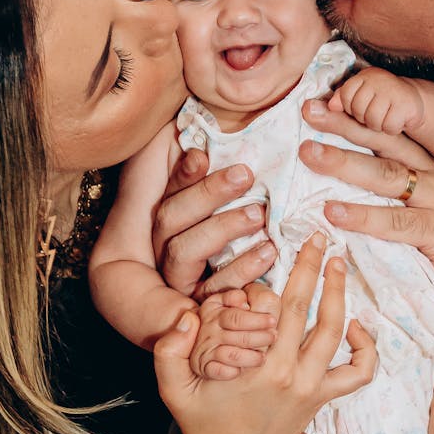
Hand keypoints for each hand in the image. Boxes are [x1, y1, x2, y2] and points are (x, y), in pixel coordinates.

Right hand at [152, 148, 276, 300]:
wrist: (250, 303)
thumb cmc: (250, 231)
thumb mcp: (236, 198)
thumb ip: (224, 168)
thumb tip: (226, 131)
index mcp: (170, 212)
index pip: (169, 189)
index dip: (184, 173)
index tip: (203, 155)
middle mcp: (165, 242)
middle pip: (171, 216)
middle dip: (207, 194)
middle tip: (246, 175)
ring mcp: (178, 274)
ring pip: (184, 250)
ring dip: (222, 227)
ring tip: (259, 214)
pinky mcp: (200, 300)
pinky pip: (213, 287)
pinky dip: (240, 269)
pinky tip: (269, 253)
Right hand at [153, 232, 376, 433]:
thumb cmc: (200, 423)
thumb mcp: (172, 388)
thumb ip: (168, 350)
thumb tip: (185, 316)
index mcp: (260, 367)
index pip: (274, 309)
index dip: (275, 282)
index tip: (277, 261)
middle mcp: (291, 374)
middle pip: (310, 309)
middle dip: (315, 268)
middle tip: (320, 238)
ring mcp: (312, 388)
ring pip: (336, 332)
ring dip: (340, 294)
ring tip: (337, 265)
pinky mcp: (323, 399)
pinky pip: (358, 373)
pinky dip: (366, 348)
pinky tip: (356, 326)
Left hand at [300, 97, 433, 315]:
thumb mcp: (417, 211)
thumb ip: (386, 195)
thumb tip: (331, 185)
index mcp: (427, 166)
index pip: (388, 133)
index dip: (354, 117)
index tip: (321, 105)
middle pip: (385, 143)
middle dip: (345, 126)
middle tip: (309, 113)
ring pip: (387, 175)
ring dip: (345, 163)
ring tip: (311, 154)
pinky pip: (396, 221)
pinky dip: (362, 216)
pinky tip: (333, 212)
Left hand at [328, 68, 424, 134]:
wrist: (411, 100)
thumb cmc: (380, 100)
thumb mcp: (361, 95)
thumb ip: (342, 98)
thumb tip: (331, 106)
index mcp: (364, 76)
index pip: (346, 94)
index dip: (350, 107)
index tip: (361, 106)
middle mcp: (378, 80)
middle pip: (358, 109)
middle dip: (364, 118)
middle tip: (375, 112)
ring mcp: (392, 91)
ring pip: (372, 120)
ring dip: (378, 125)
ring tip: (385, 116)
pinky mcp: (405, 105)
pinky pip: (388, 126)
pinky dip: (392, 128)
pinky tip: (397, 119)